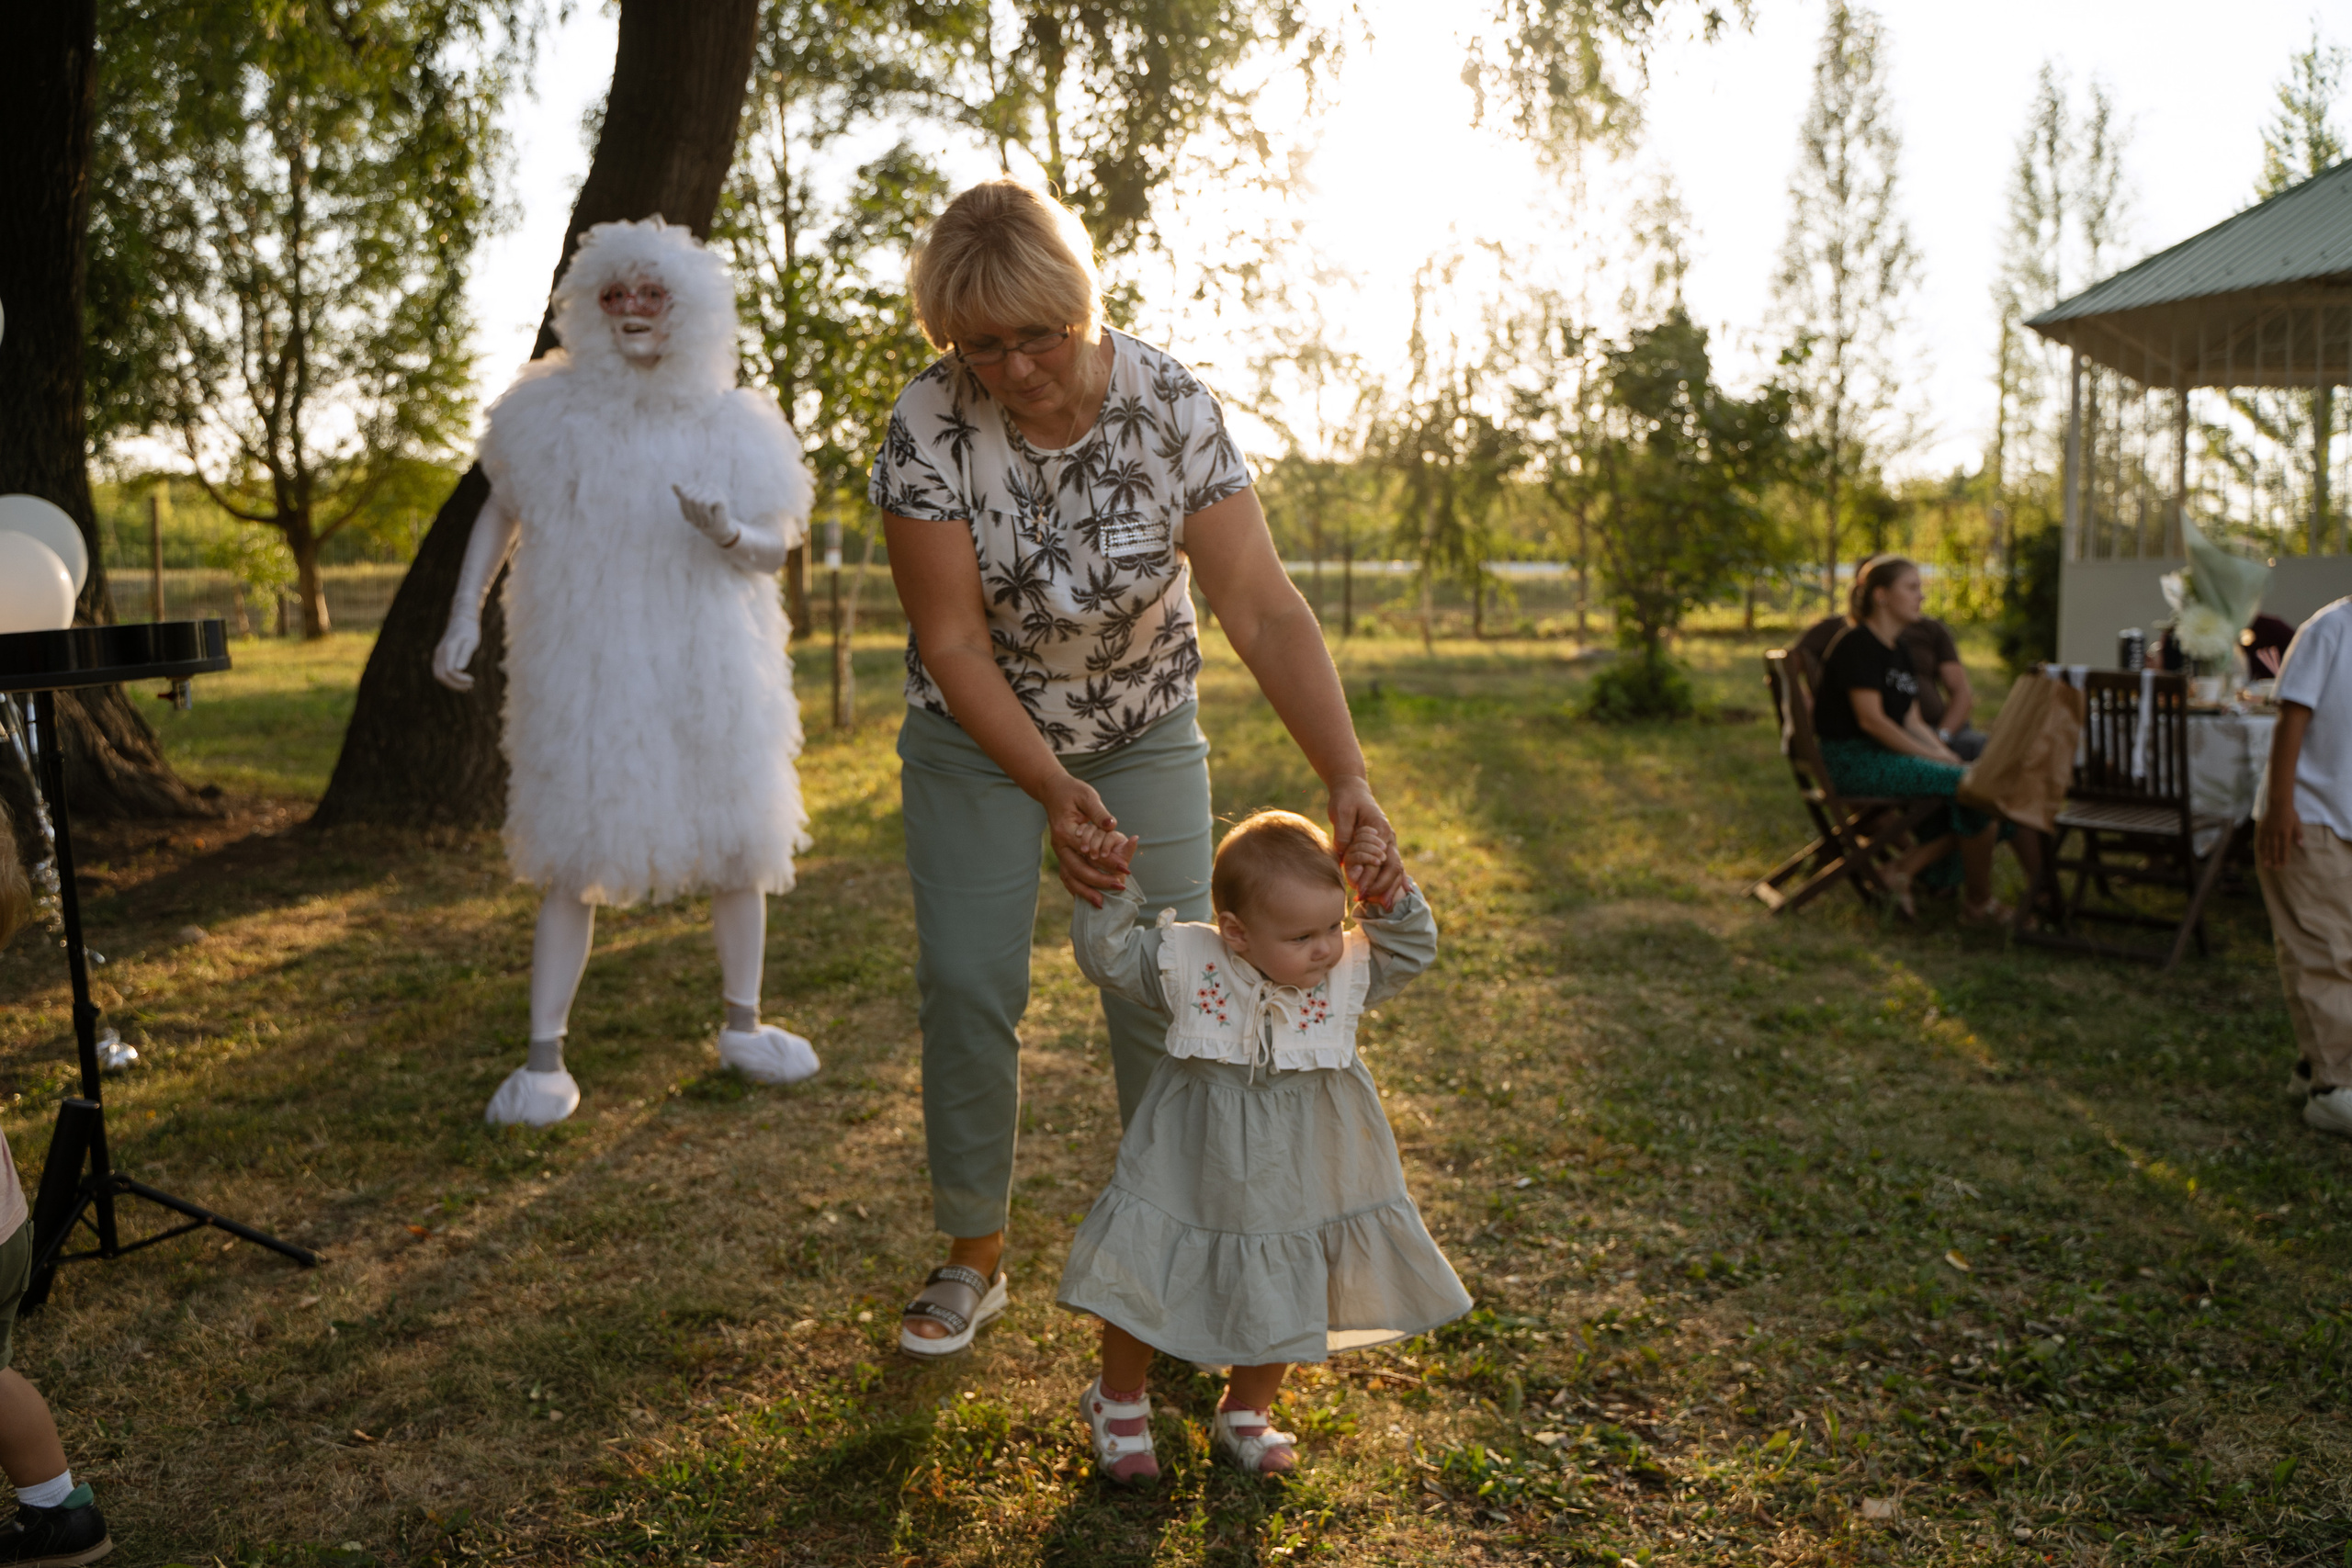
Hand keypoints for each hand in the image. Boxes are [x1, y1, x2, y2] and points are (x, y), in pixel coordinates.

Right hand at [432, 617, 480, 690]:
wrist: (461, 620)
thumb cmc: (469, 631)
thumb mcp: (472, 642)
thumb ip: (465, 654)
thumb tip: (459, 669)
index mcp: (448, 648)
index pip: (449, 670)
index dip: (460, 679)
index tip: (472, 680)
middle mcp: (440, 652)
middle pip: (441, 675)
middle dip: (455, 684)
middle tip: (470, 686)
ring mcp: (437, 654)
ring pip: (438, 675)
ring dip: (451, 684)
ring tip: (466, 686)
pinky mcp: (439, 656)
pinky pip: (439, 671)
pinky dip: (448, 679)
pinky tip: (460, 682)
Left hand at [672, 484, 739, 548]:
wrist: (719, 532)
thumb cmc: (704, 520)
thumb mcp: (690, 509)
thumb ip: (683, 496)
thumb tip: (673, 483)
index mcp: (700, 487)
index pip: (683, 492)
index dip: (684, 507)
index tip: (689, 518)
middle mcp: (708, 486)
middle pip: (688, 497)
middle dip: (690, 513)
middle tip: (697, 523)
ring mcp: (715, 491)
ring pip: (696, 501)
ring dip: (698, 516)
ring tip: (703, 523)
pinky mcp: (720, 497)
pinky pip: (705, 504)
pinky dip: (705, 516)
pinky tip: (710, 521)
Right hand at [1045, 773, 1130, 905]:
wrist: (1052, 790)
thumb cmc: (1073, 792)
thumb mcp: (1087, 796)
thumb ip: (1099, 812)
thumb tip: (1111, 825)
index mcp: (1065, 830)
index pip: (1088, 851)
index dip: (1108, 861)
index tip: (1126, 868)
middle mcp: (1059, 845)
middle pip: (1077, 870)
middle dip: (1099, 881)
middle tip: (1120, 887)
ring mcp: (1059, 851)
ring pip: (1069, 877)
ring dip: (1085, 891)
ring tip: (1102, 903)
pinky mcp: (1062, 854)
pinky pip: (1067, 875)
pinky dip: (1077, 888)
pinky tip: (1090, 897)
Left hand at [1327, 775, 1404, 907]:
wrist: (1352, 788)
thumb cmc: (1345, 799)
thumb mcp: (1340, 812)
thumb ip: (1344, 835)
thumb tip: (1345, 857)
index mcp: (1380, 829)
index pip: (1380, 860)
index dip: (1371, 878)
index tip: (1358, 891)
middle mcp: (1389, 837)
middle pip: (1394, 868)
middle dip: (1383, 888)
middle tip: (1367, 901)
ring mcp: (1389, 842)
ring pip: (1397, 869)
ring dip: (1390, 888)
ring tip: (1383, 906)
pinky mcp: (1384, 846)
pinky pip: (1395, 865)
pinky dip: (1397, 880)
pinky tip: (1401, 893)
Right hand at [2258, 801, 2303, 870]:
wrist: (2278, 803)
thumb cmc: (2290, 813)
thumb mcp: (2297, 823)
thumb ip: (2298, 834)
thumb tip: (2301, 845)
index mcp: (2285, 833)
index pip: (2284, 848)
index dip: (2284, 857)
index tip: (2283, 865)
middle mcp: (2275, 834)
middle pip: (2275, 850)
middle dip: (2275, 860)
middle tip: (2275, 869)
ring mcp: (2268, 832)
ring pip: (2266, 846)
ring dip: (2266, 856)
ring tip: (2266, 864)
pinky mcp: (2262, 829)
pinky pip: (2261, 840)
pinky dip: (2261, 848)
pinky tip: (2260, 853)